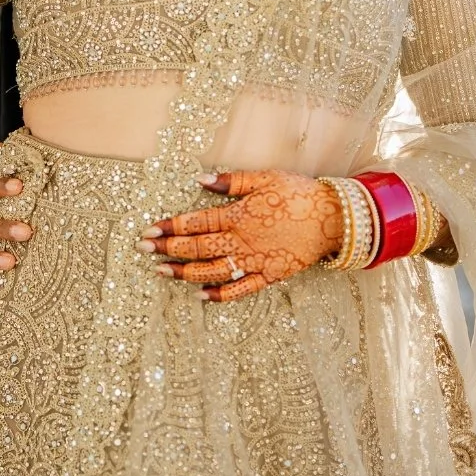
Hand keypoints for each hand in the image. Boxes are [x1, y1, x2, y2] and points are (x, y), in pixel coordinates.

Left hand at [138, 169, 342, 302]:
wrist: (333, 218)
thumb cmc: (298, 193)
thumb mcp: (265, 178)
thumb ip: (231, 182)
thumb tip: (201, 180)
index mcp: (237, 215)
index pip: (195, 223)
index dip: (169, 226)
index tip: (149, 229)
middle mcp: (241, 241)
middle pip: (196, 248)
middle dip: (166, 248)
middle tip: (143, 249)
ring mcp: (254, 261)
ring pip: (211, 271)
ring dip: (184, 272)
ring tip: (161, 272)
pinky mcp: (269, 276)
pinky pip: (240, 290)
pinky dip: (219, 295)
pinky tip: (201, 297)